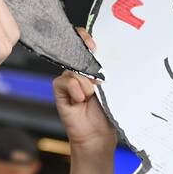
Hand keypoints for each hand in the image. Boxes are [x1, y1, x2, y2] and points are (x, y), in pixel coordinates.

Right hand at [53, 30, 115, 152]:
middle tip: (96, 76)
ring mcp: (69, 80)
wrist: (98, 134)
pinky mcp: (60, 89)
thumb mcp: (112, 88)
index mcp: (94, 67)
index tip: (94, 45)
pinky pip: (66, 81)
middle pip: (77, 55)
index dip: (86, 39)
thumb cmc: (107, 112)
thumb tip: (102, 59)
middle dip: (87, 63)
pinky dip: (76, 90)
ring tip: (91, 97)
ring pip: (74, 70)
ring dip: (86, 84)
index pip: (85, 44)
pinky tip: (80, 101)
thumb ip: (105, 72)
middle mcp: (80, 71)